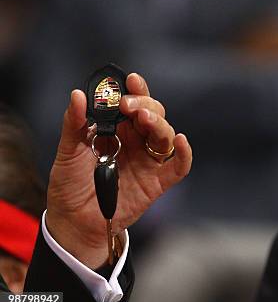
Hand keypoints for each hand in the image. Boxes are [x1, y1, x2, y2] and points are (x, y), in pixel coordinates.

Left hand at [46, 73, 191, 268]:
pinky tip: (181, 141)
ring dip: (159, 124)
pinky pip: (179, 166)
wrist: (74, 221)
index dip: (136, 91)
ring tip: (145, 120)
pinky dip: (185, 154)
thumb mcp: (68, 151)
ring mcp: (148, 161)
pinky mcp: (157, 182)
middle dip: (145, 105)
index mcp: (118, 130)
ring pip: (165, 136)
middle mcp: (137, 142)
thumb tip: (78, 94)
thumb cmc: (71, 185)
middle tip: (128, 105)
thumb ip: (74, 123)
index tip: (130, 80)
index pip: (133, 105)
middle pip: (153, 116)